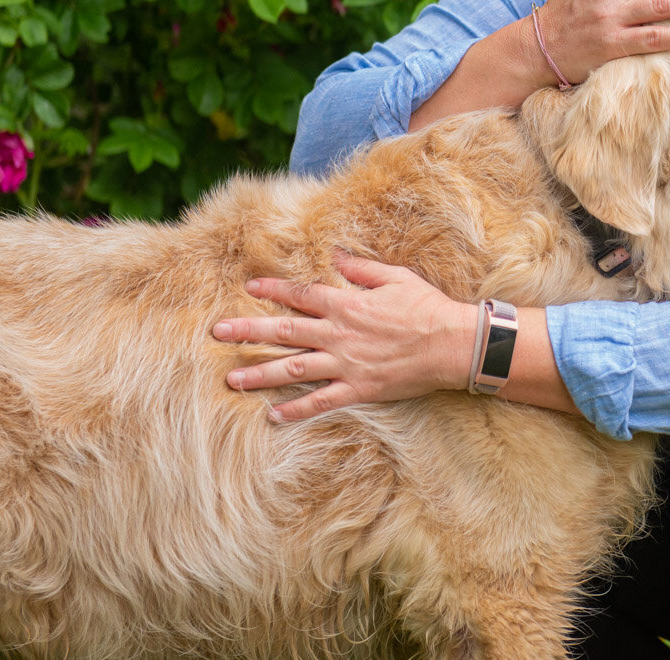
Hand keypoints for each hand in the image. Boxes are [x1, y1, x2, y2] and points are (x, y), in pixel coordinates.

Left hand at [213, 251, 477, 421]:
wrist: (451, 344)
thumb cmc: (427, 307)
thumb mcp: (396, 277)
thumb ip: (362, 267)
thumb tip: (336, 253)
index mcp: (347, 304)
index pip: (301, 294)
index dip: (273, 289)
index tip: (248, 287)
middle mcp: (339, 334)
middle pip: (285, 331)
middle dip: (248, 331)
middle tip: (218, 332)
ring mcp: (346, 364)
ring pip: (294, 368)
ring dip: (260, 373)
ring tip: (232, 379)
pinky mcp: (358, 389)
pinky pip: (320, 401)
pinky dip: (296, 410)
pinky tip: (273, 416)